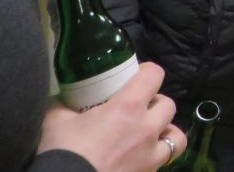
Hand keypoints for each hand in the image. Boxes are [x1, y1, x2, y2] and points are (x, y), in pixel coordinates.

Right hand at [36, 62, 185, 171]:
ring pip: (176, 136)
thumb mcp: (56, 121)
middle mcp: (147, 128)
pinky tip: (141, 157)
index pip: (154, 75)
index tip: (137, 76)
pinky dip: (157, 156)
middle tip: (138, 108)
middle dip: (155, 103)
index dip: (147, 72)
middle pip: (168, 104)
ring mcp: (151, 155)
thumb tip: (62, 99)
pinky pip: (165, 161)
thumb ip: (63, 105)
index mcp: (128, 107)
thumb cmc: (63, 152)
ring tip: (149, 134)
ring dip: (165, 131)